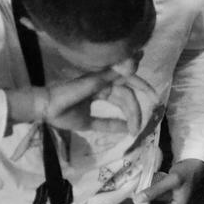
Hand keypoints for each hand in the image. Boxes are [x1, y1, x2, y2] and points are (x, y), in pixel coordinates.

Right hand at [8, 71, 145, 136]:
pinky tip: (140, 82)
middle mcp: (101, 82)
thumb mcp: (90, 123)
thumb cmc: (63, 114)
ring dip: (139, 96)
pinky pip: (116, 74)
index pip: (122, 96)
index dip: (132, 111)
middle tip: (158, 100)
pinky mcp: (96, 79)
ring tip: (146, 111)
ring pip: (126, 83)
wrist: (45, 109)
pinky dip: (130, 73)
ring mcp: (99, 79)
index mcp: (99, 90)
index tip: (136, 129)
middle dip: (144, 90)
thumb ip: (108, 124)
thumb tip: (126, 130)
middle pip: (128, 85)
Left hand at [132, 159, 203, 203]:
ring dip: (148, 196)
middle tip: (149, 183)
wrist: (192, 171)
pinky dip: (152, 197)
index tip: (138, 188)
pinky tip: (156, 188)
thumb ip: (155, 189)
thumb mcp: (171, 179)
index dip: (142, 200)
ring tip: (156, 184)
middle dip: (146, 198)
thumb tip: (139, 199)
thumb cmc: (185, 173)